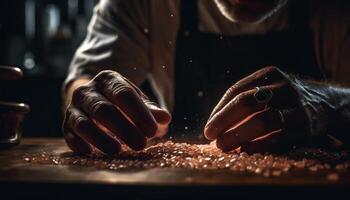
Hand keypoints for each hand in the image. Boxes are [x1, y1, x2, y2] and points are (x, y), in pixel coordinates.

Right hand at [63, 70, 170, 154]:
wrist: (92, 97)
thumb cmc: (120, 102)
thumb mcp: (136, 102)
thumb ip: (150, 110)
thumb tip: (165, 118)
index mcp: (108, 80)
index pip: (124, 94)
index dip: (138, 113)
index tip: (152, 130)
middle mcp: (88, 91)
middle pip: (104, 110)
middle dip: (123, 128)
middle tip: (141, 145)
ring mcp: (74, 107)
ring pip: (84, 123)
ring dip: (100, 138)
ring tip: (117, 150)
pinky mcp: (66, 124)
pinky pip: (69, 134)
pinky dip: (79, 144)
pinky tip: (91, 153)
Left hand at [205, 66, 327, 152]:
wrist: (325, 104)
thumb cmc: (284, 98)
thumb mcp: (268, 88)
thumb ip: (245, 100)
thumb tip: (214, 125)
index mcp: (269, 75)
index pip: (236, 91)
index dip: (219, 111)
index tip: (208, 127)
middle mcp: (284, 87)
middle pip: (246, 102)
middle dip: (224, 121)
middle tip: (210, 136)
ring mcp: (296, 106)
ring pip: (263, 121)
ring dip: (239, 135)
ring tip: (223, 145)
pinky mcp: (306, 127)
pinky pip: (278, 138)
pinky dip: (259, 145)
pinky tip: (245, 149)